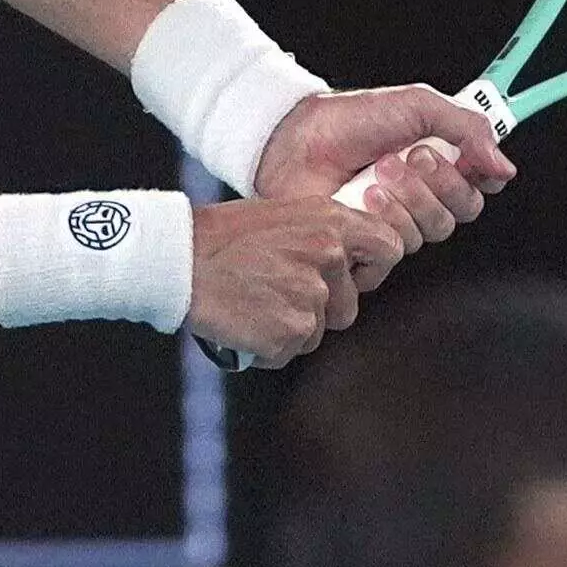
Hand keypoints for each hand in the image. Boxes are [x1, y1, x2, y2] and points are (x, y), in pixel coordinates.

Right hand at [186, 192, 408, 364]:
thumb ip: (322, 235)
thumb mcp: (283, 216)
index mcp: (331, 222)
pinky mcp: (291, 331)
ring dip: (289, 327)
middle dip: (318, 310)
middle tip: (275, 291)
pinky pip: (289, 351)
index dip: (372, 271)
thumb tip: (348, 262)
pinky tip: (244, 321)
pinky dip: (267, 346)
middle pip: (348, 307)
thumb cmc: (221, 237)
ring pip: (316, 332)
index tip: (350, 278)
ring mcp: (312, 296)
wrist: (178, 259)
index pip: (389, 249)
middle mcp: (329, 257)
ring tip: (255, 302)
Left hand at [257, 86, 517, 223]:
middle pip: (460, 212)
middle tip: (409, 158)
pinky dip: (381, 225)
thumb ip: (467, 128)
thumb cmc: (348, 119)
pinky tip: (361, 201)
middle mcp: (421, 197)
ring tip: (374, 176)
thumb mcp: (416, 105)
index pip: (480, 187)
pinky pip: (395, 254)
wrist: (295, 141)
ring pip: (430, 232)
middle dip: (437, 184)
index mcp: (439, 165)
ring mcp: (395, 224)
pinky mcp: (368, 248)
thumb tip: (502, 165)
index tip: (464, 157)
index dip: (477, 177)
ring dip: (406, 200)